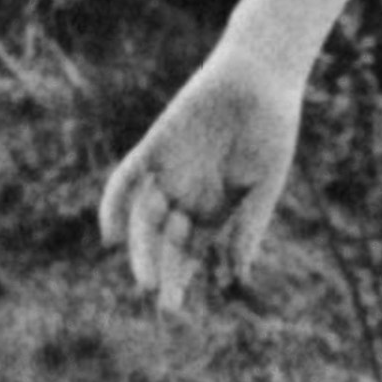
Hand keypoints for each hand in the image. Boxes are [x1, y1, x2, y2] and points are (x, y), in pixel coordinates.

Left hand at [98, 57, 303, 316]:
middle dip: (164, 270)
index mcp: (217, 207)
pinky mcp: (154, 147)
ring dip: (143, 249)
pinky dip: (115, 204)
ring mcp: (170, 171)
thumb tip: (236, 274)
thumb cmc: (271, 128)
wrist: (260, 75)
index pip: (193, 251)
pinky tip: (109, 234)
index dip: (183, 277)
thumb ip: (248, 226)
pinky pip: (127, 179)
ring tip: (146, 279)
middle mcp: (189, 193)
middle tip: (164, 300)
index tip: (175, 307)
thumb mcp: (265, 184)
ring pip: (147, 218)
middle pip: (168, 240)